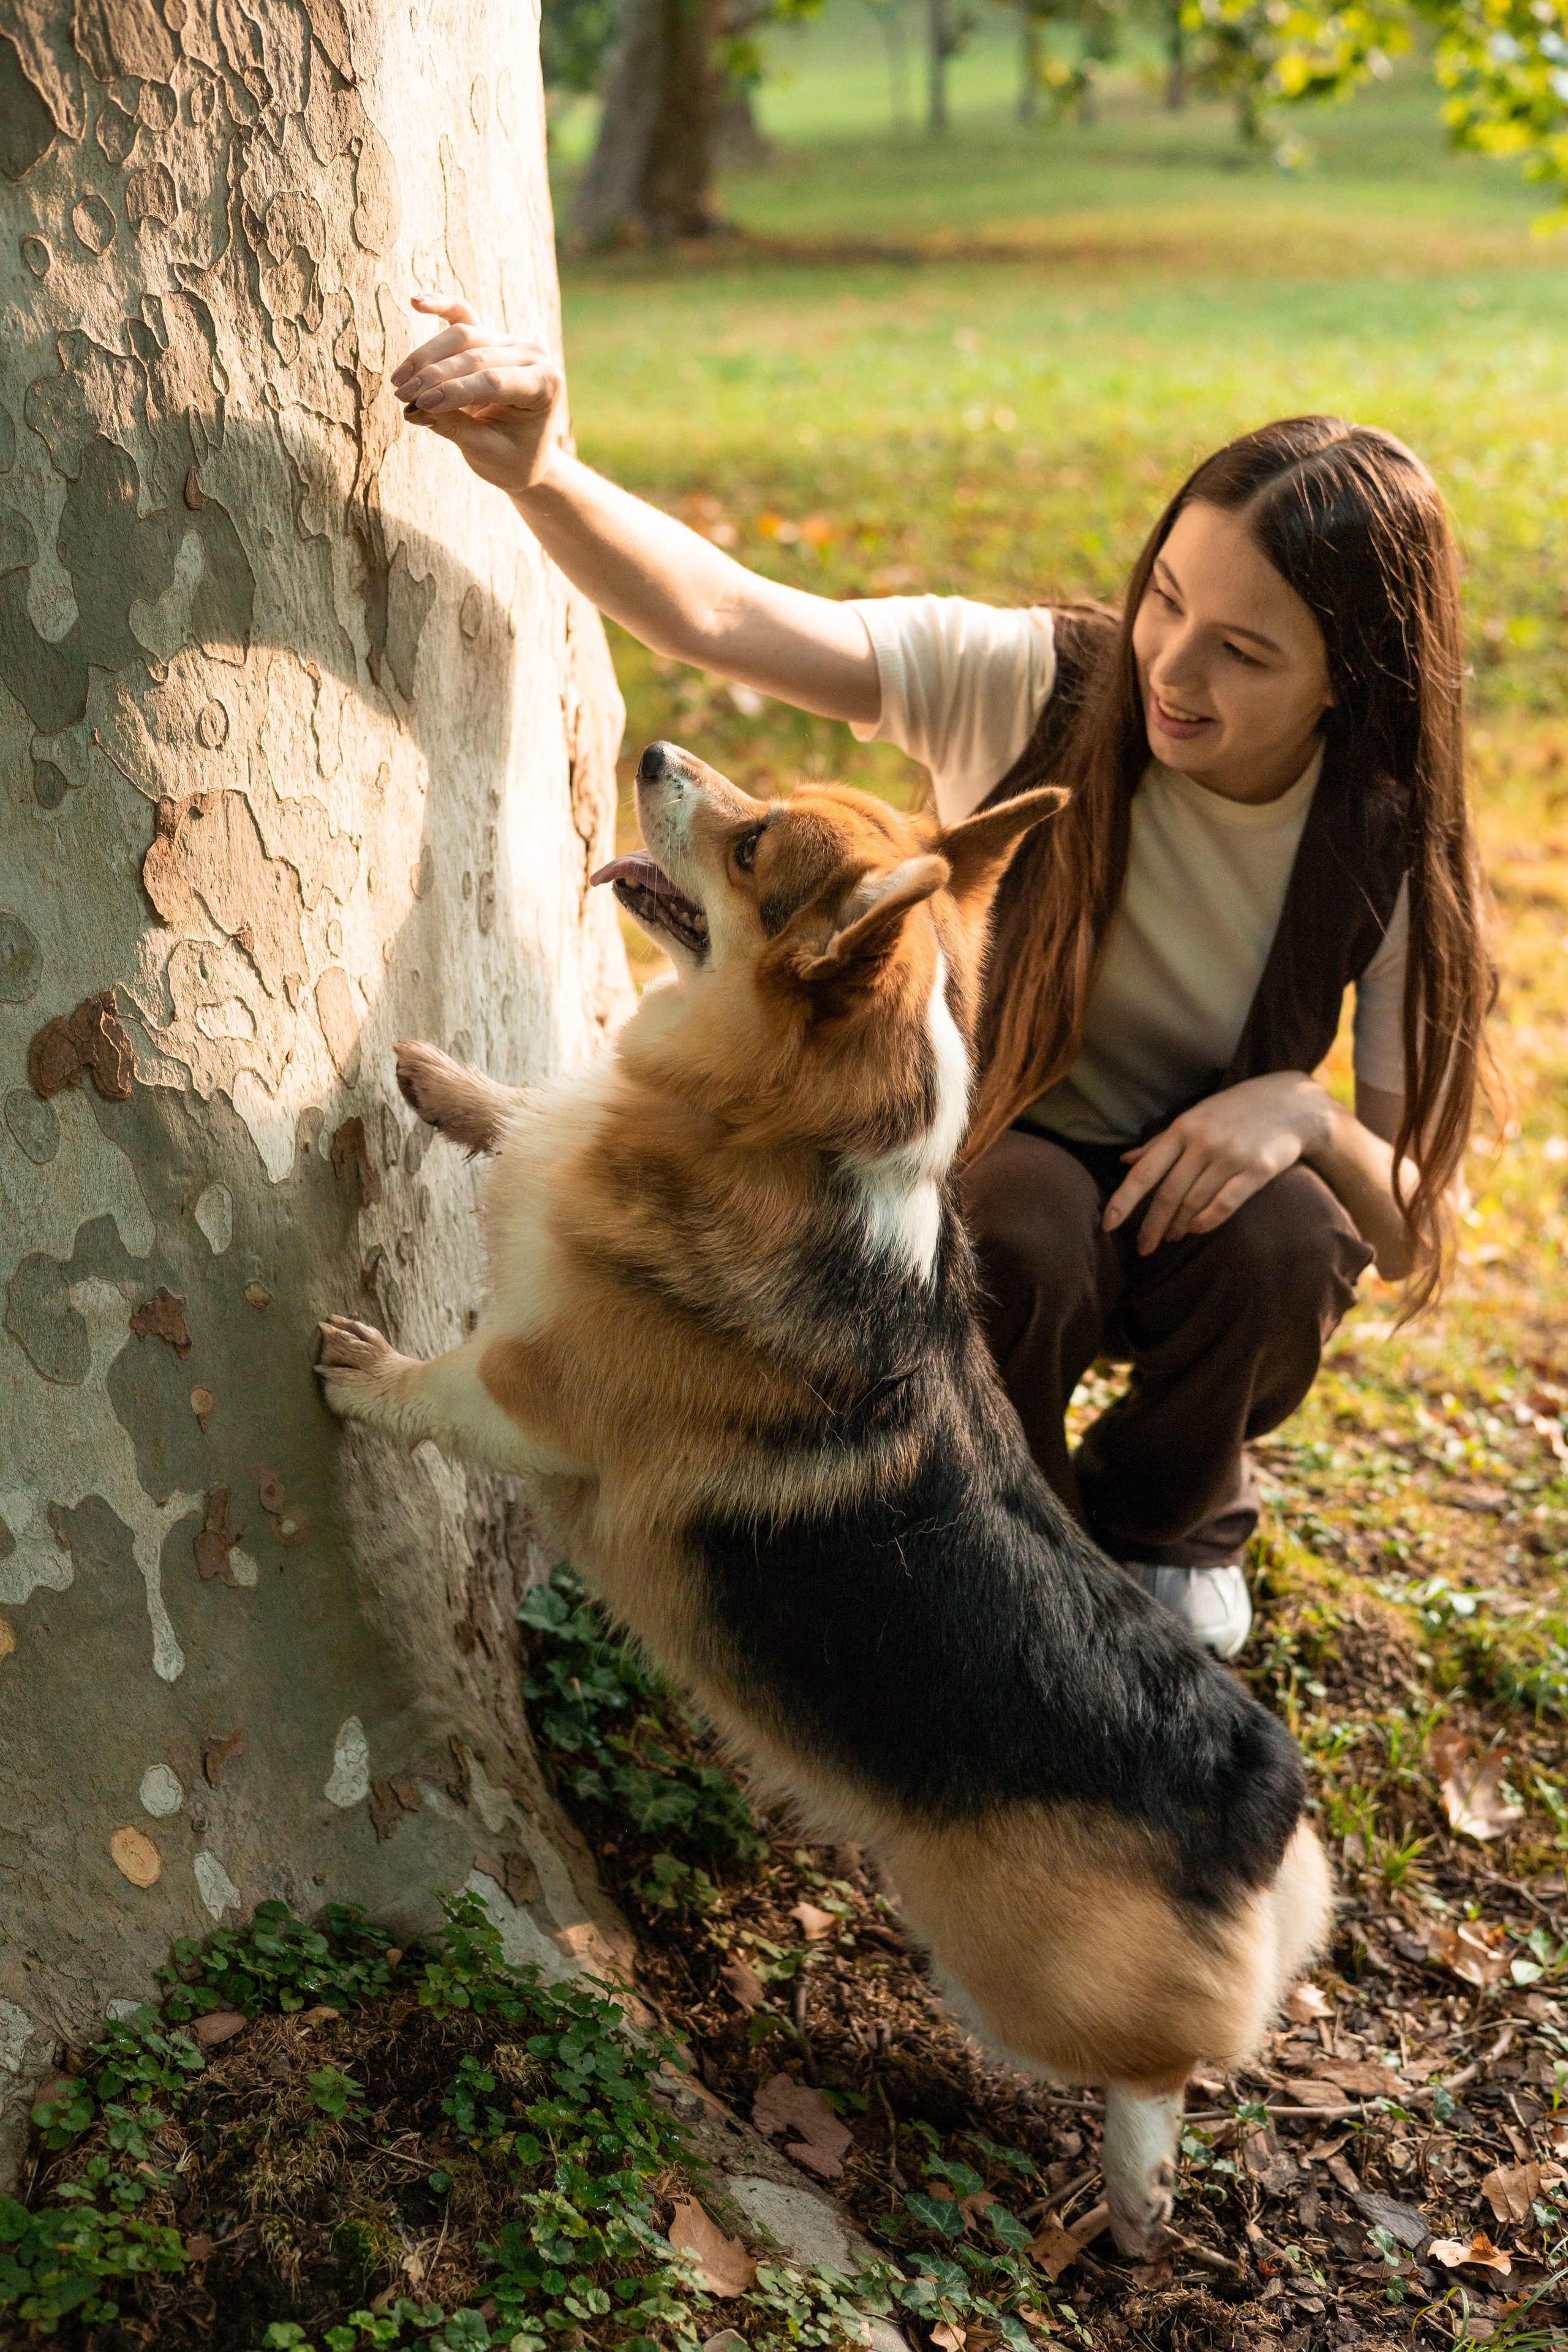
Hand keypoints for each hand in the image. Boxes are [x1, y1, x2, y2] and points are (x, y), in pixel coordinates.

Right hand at [390, 295, 565, 495]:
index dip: (455, 391)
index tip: (421, 405)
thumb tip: (415, 410)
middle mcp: (532, 355)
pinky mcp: (489, 336)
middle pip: (475, 355)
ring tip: (400, 382)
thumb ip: (455, 428)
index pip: (494, 381)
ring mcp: (510, 341)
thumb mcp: (487, 451)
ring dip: (427, 356)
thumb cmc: (511, 457)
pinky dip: (440, 306)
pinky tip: (416, 302)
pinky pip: (462, 314)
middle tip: (403, 396)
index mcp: (544, 384)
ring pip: (462, 335)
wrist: (524, 453)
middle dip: (435, 377)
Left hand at [1102, 1072, 1335, 1254]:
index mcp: (1182, 1128)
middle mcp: (1203, 1142)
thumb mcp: (1194, 1117)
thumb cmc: (1234, 1111)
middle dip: (1151, 1226)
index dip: (1123, 1201)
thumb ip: (1159, 1143)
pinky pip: (1226, 1204)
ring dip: (1178, 1225)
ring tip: (1170, 1237)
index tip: (1107, 1225)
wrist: (1292, 1103)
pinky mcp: (1258, 1169)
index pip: (1144, 1171)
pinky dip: (1207, 1221)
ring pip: (1194, 1202)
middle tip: (1143, 1248)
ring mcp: (1231, 1155)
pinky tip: (1196, 1229)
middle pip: (1168, 1194)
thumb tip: (1124, 1161)